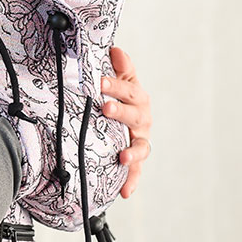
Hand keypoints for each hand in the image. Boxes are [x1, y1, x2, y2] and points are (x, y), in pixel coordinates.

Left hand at [100, 46, 151, 197]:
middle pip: (135, 115)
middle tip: (105, 108)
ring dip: (133, 151)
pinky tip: (125, 191)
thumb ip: (119, 65)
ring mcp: (140, 138)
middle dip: (121, 112)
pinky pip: (136, 171)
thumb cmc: (116, 93)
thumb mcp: (118, 76)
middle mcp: (142, 117)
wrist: (118, 112)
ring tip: (122, 156)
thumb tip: (115, 50)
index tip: (99, 82)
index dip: (115, 85)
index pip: (128, 88)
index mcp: (137, 95)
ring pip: (141, 145)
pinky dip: (132, 180)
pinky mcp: (136, 158)